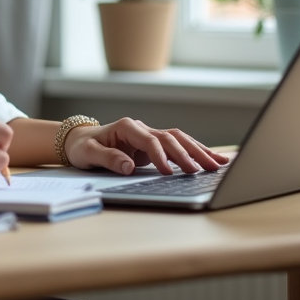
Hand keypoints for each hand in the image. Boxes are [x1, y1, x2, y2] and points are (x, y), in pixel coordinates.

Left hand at [63, 118, 229, 174]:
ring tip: (219, 164)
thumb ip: (107, 159)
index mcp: (127, 127)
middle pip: (171, 138)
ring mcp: (150, 135)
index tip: (169, 172)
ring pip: (179, 140)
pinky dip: (195, 152)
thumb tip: (127, 167)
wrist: (80, 141)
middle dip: (189, 154)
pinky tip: (212, 159)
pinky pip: (178, 147)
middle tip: (205, 170)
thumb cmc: (83, 147)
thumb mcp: (88, 154)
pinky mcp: (154, 145)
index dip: (161, 156)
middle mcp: (142, 128)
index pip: (150, 140)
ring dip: (199, 151)